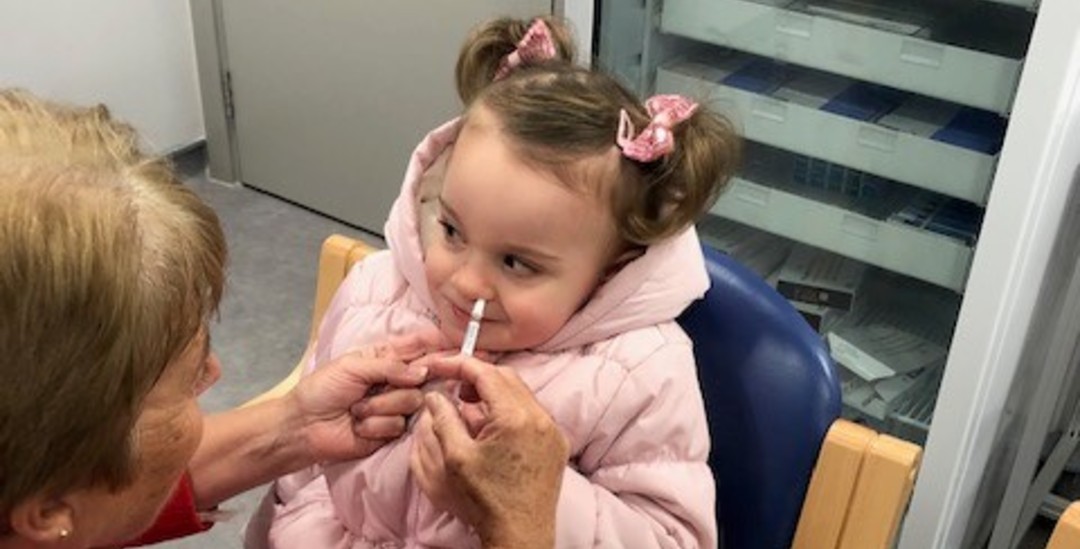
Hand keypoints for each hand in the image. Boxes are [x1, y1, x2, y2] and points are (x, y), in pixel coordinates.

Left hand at [289, 329, 450, 461]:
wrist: (304, 427)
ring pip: (412, 402)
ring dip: (380, 407)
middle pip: (423, 377)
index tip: (452, 345)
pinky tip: (358, 426)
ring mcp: (395, 407)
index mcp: (385, 359)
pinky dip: (375, 425)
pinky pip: (398, 425)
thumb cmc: (322, 390)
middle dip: (403, 382)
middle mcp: (395, 381)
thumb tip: (422, 372)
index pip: (417, 348)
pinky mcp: (391, 432)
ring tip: (356, 410)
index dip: (436, 345)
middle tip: (382, 386)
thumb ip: (390, 366)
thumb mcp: (353, 367)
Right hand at [409, 355, 568, 548]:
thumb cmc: (486, 501)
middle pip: (506, 378)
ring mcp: (552, 431)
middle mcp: (540, 418)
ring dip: (493, 394)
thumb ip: (443, 419)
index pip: (486, 373)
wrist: (520, 534)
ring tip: (467, 407)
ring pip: (520, 394)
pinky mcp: (556, 444)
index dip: (458, 364)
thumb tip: (435, 395)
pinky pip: (532, 413)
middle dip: (476, 376)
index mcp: (515, 418)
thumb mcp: (455, 458)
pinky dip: (509, 410)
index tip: (438, 364)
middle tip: (452, 386)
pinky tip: (490, 426)